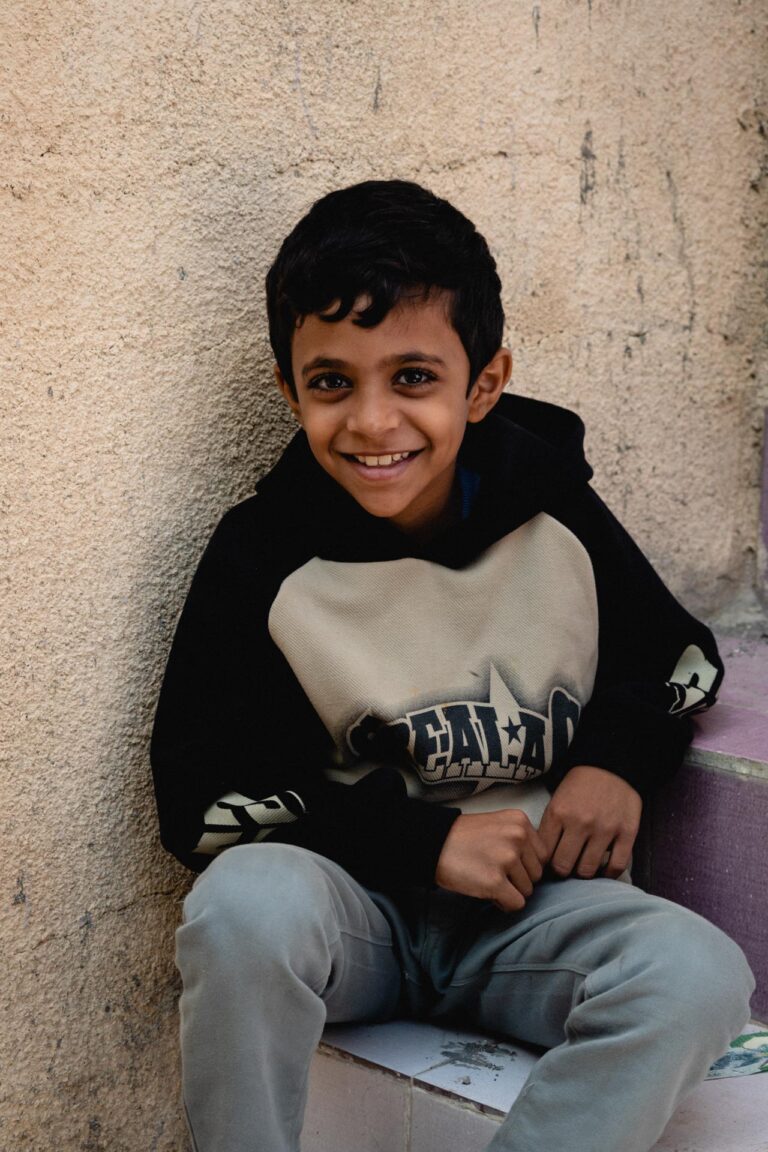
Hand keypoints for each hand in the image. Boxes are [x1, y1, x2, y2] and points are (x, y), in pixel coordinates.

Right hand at [435, 810, 547, 911]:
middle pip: (537, 873)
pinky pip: (516, 904)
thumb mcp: (498, 825)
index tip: (506, 862)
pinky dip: (503, 903)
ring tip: (488, 878)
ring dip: (510, 890)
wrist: (433, 843)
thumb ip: (520, 839)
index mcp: (520, 821)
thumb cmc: (464, 837)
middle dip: (519, 878)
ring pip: (528, 890)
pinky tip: (488, 891)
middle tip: (495, 871)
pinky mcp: (496, 881)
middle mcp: (517, 837)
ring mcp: (507, 859)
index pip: (542, 855)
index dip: (525, 864)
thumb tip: (538, 868)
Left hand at [539, 765, 641, 879]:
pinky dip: (608, 874)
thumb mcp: (556, 800)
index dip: (544, 863)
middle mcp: (580, 823)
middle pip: (563, 866)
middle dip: (562, 871)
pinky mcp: (627, 833)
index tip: (548, 865)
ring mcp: (605, 829)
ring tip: (583, 867)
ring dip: (583, 873)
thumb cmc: (580, 786)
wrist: (611, 765)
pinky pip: (616, 866)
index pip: (544, 853)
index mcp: (559, 813)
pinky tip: (603, 870)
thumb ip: (550, 828)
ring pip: (587, 870)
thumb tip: (542, 858)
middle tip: (566, 869)